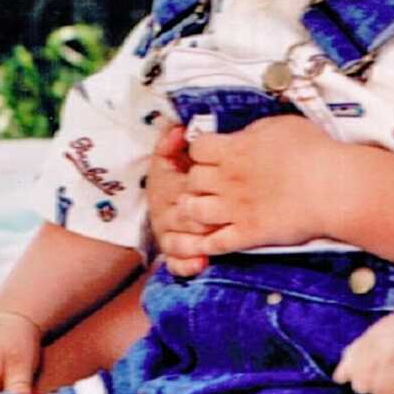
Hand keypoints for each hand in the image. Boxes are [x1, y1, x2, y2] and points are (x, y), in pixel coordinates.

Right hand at [148, 124, 211, 277]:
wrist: (165, 197)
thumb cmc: (174, 173)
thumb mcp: (170, 155)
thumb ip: (172, 142)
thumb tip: (178, 129)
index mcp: (166, 185)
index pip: (184, 188)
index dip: (202, 189)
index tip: (223, 185)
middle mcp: (164, 211)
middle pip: (186, 216)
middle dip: (205, 217)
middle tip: (229, 216)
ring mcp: (167, 234)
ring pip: (179, 241)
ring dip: (197, 242)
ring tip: (217, 240)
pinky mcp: (170, 252)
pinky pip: (174, 263)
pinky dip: (187, 264)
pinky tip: (202, 262)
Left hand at [160, 116, 339, 260]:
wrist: (333, 187)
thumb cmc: (314, 151)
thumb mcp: (281, 125)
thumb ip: (253, 131)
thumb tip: (241, 136)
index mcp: (235, 150)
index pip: (197, 148)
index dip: (201, 151)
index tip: (212, 155)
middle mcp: (228, 179)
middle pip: (191, 179)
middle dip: (197, 180)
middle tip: (210, 183)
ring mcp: (236, 208)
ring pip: (193, 211)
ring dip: (195, 210)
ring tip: (207, 210)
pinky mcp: (248, 233)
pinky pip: (214, 243)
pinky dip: (206, 244)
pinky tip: (208, 241)